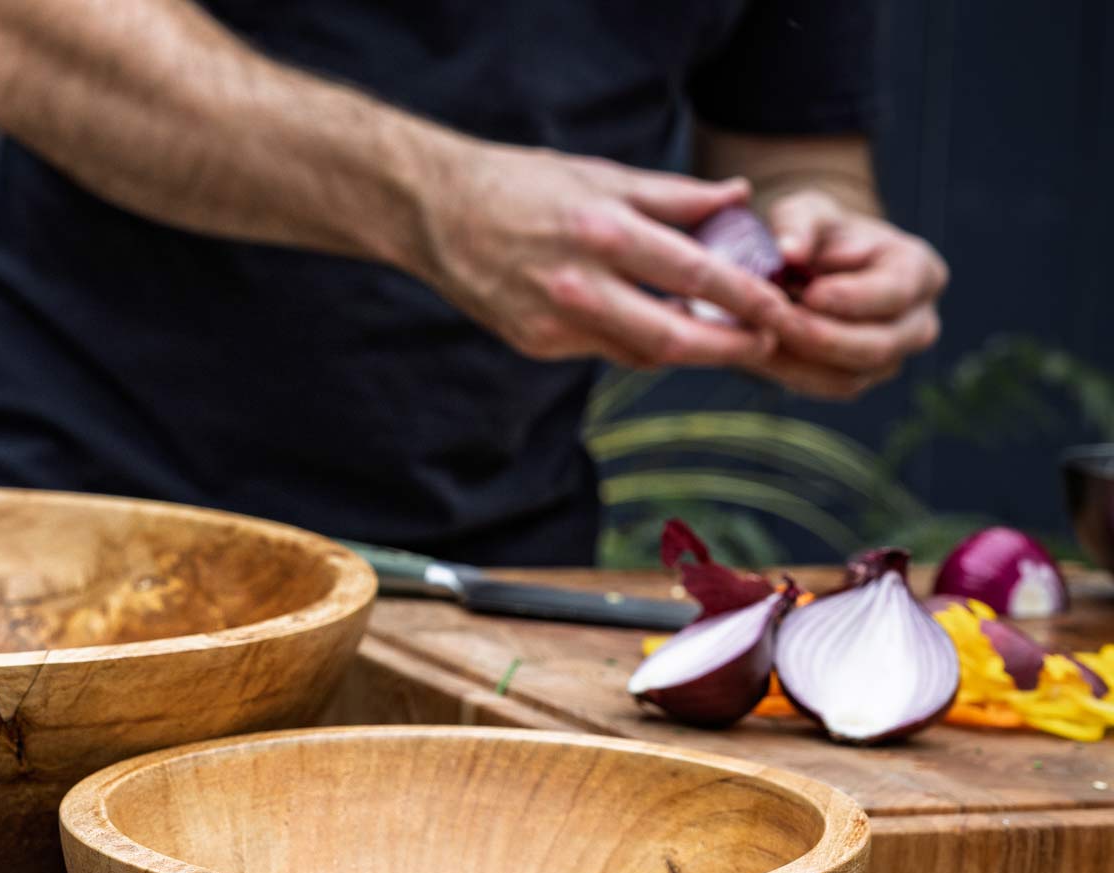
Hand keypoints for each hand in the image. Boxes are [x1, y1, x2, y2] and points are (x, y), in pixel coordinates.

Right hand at [421, 143, 791, 369]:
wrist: (436, 213)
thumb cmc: (523, 184)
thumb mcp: (602, 177)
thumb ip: (674, 196)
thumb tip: (737, 198)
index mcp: (603, 233)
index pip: (694, 276)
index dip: (745, 298)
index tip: (779, 307)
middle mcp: (579, 286)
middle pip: (673, 338)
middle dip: (728, 346)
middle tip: (765, 342)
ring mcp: (553, 324)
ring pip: (640, 352)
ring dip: (686, 347)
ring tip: (719, 333)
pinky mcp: (534, 344)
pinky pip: (603, 350)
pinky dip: (636, 340)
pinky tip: (650, 323)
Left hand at [753, 189, 948, 398]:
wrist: (811, 265)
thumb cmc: (817, 232)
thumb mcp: (806, 212)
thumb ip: (798, 225)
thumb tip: (788, 250)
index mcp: (919, 270)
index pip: (895, 292)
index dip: (852, 298)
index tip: (810, 294)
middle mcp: (918, 321)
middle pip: (879, 345)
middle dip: (822, 337)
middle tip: (776, 322)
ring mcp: (893, 357)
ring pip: (852, 376)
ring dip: (801, 362)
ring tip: (759, 338)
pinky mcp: (862, 379)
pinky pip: (829, 388)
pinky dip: (792, 375)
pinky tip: (759, 354)